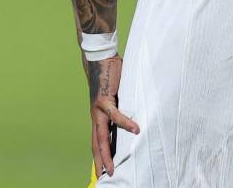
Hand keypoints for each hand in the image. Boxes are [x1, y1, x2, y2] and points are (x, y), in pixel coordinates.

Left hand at [89, 55, 138, 178]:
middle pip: (96, 143)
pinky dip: (125, 123)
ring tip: (112, 168)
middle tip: (104, 178)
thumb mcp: (117, 98)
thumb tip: (136, 119)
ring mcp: (98, 109)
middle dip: (100, 161)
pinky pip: (116, 114)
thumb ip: (122, 109)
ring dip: (106, 153)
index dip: (99, 156)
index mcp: (99, 116)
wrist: (99, 58)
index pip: (98, 140)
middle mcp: (96, 115)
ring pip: (101, 135)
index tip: (102, 171)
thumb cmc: (110, 77)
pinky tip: (136, 130)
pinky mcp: (104, 99)